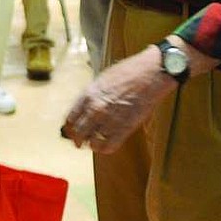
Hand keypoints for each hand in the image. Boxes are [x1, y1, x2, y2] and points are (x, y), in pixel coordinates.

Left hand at [61, 47, 175, 152]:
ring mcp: (110, 119)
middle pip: (78, 133)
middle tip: (80, 143)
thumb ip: (92, 94)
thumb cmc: (128, 72)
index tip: (71, 131)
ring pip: (92, 142)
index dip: (70, 127)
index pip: (70, 118)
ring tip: (94, 144)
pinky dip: (105, 149)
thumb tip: (86, 106)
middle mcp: (95, 108)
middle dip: (78, 140)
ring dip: (92, 145)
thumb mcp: (102, 79)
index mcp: (88, 95)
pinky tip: (106, 146)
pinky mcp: (125, 127)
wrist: (150, 73)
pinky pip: (109, 146)